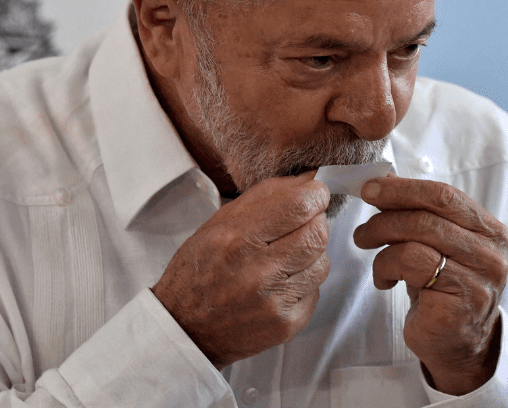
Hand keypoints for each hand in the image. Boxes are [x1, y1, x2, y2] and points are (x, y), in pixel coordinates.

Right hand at [151, 172, 330, 367]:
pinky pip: (315, 292)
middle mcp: (257, 269)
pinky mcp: (287, 323)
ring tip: (283, 258)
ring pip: (322, 263)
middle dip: (316, 222)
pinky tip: (279, 284)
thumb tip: (308, 181)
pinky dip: (303, 284)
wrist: (185, 327)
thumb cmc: (199, 271)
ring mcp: (274, 300)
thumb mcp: (217, 225)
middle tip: (300, 224)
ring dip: (310, 255)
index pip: (299, 206)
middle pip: (318, 233)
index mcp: (235, 238)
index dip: (315, 196)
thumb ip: (264, 199)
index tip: (313, 195)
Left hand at [354, 176, 507, 394]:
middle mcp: (489, 252)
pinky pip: (410, 267)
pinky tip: (383, 280)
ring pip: (414, 240)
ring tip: (368, 251)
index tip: (369, 189)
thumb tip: (380, 179)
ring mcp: (478, 279)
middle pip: (427, 215)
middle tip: (362, 229)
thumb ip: (416, 212)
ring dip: (380, 242)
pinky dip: (385, 268)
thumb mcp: (432, 243)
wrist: (454, 340)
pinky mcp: (458, 302)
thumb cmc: (439, 286)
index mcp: (487, 230)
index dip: (401, 188)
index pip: (443, 195)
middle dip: (384, 216)